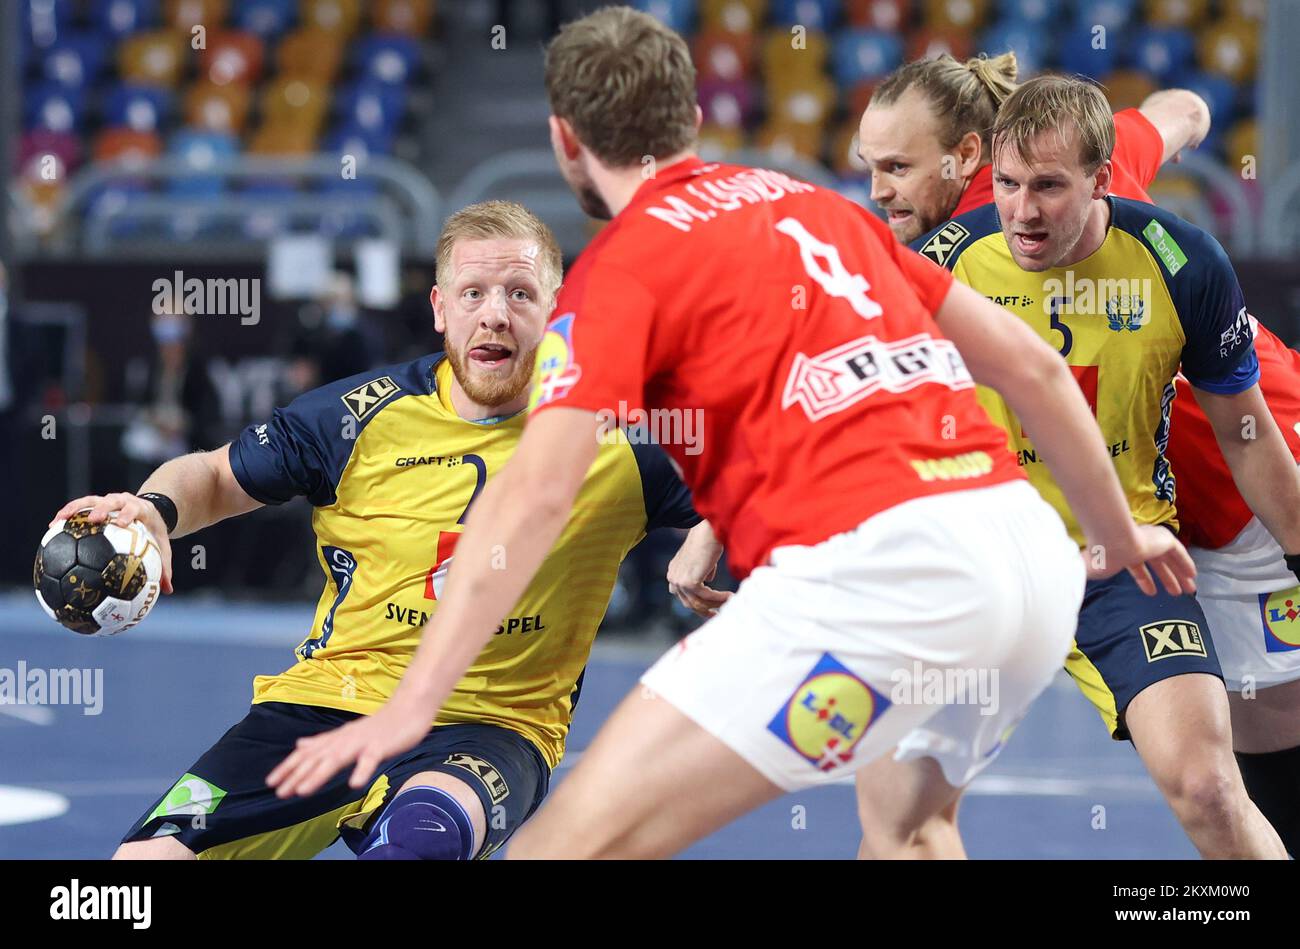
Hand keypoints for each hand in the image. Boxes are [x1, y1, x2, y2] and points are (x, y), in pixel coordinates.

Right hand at [51, 493, 173, 593]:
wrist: (150, 512)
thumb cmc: (154, 533)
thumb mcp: (162, 547)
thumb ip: (165, 567)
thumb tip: (168, 591)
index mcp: (142, 510)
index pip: (134, 508)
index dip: (127, 514)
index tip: (121, 523)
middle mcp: (124, 501)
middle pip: (111, 500)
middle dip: (102, 508)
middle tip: (92, 519)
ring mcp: (108, 500)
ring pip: (90, 500)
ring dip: (75, 509)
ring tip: (59, 520)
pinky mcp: (96, 503)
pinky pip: (80, 506)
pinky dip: (67, 513)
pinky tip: (52, 526)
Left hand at [266, 694, 431, 797]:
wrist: (409, 709)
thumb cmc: (380, 725)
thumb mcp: (347, 734)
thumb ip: (324, 741)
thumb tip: (299, 745)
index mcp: (337, 739)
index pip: (308, 753)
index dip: (289, 767)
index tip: (271, 783)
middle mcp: (345, 740)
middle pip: (317, 758)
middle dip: (297, 775)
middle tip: (279, 792)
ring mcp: (362, 742)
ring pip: (337, 758)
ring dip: (319, 774)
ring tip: (303, 791)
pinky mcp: (381, 745)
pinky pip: (370, 759)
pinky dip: (362, 770)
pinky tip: (354, 784)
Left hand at [667, 520, 731, 617]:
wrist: (709, 531)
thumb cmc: (708, 540)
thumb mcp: (702, 559)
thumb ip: (702, 571)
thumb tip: (708, 580)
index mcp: (673, 572)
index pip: (683, 595)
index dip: (697, 604)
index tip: (710, 609)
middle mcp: (672, 577)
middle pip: (689, 603)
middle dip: (704, 610)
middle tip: (717, 615)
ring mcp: (679, 581)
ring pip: (698, 602)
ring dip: (716, 604)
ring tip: (730, 601)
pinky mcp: (689, 582)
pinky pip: (706, 596)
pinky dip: (719, 598)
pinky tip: (730, 596)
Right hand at [1083, 524, 1196, 595]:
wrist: (1112, 543)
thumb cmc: (1101, 558)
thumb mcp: (1094, 571)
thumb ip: (1090, 576)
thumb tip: (1074, 588)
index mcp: (1124, 552)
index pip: (1137, 567)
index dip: (1144, 580)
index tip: (1151, 592)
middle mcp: (1139, 544)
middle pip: (1158, 564)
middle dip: (1167, 579)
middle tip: (1176, 593)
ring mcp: (1153, 541)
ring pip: (1170, 560)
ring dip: (1179, 575)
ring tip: (1189, 590)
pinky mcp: (1165, 540)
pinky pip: (1179, 554)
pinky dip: (1186, 564)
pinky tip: (1193, 575)